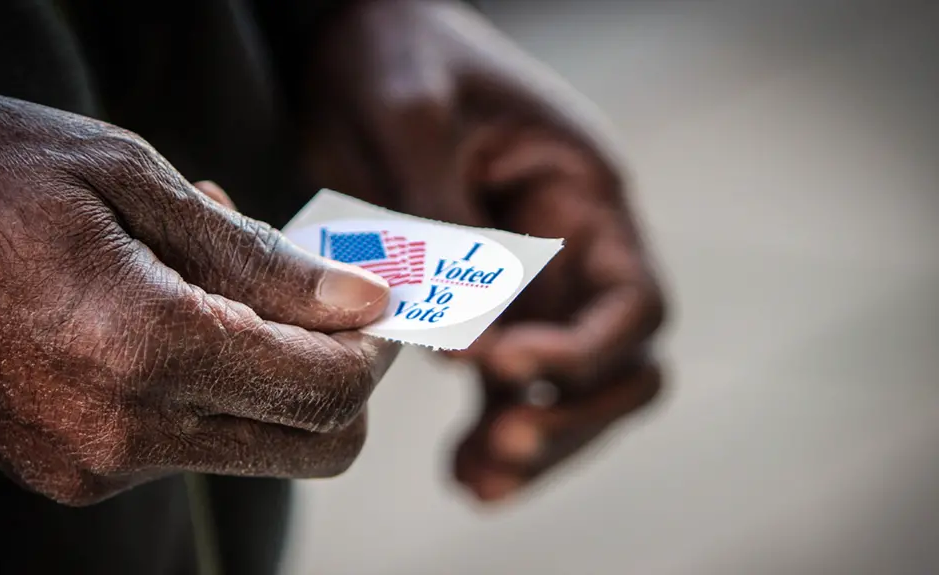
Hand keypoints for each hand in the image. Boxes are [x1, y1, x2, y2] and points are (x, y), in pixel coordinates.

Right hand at [0, 93, 397, 504]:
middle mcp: (124, 430)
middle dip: (345, 379)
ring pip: (258, 445)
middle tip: (334, 305)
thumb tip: (360, 304)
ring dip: (276, 371)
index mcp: (144, 348)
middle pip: (312, 446)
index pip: (325, 390)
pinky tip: (182, 309)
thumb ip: (259, 258)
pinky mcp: (75, 468)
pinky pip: (192, 441)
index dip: (375, 352)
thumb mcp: (131, 179)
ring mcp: (96, 461)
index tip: (381, 307)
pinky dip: (218, 383)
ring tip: (225, 279)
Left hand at [301, 0, 665, 501]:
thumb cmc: (395, 56)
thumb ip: (443, 227)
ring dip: (533, 441)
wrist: (352, 37)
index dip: (581, 352)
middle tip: (502, 446)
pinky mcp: (483, 300)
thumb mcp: (414, 121)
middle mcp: (572, 246)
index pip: (630, 301)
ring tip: (476, 482)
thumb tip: (461, 341)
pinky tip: (463, 468)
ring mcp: (532, 279)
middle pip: (616, 363)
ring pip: (564, 386)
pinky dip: (492, 426)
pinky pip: (507, 378)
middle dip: (570, 415)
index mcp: (582, 195)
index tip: (499, 366)